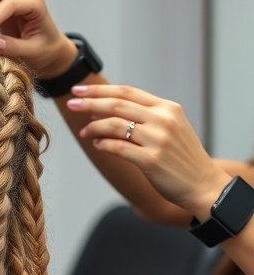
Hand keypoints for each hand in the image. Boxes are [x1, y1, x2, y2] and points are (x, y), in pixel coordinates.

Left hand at [67, 83, 230, 217]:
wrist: (204, 185)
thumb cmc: (182, 158)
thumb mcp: (171, 128)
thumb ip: (145, 116)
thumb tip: (105, 109)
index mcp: (167, 108)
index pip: (127, 91)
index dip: (100, 89)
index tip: (79, 90)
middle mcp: (163, 120)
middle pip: (117, 104)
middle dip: (90, 103)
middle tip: (71, 105)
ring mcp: (158, 140)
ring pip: (115, 124)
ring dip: (93, 126)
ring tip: (83, 131)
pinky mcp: (152, 160)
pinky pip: (118, 147)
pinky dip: (103, 144)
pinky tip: (96, 144)